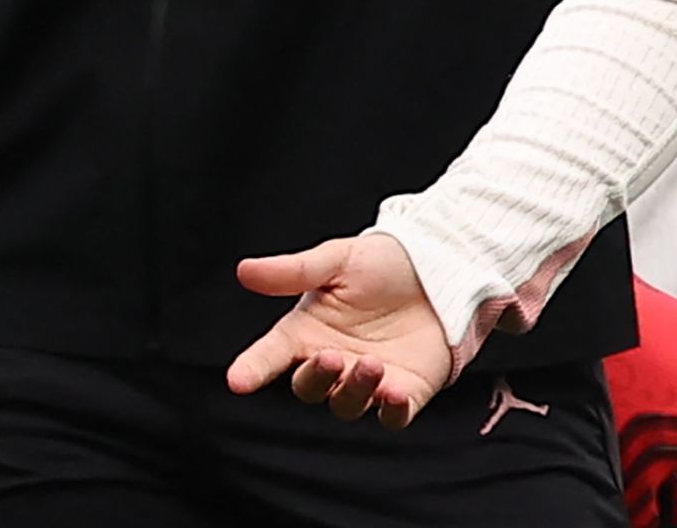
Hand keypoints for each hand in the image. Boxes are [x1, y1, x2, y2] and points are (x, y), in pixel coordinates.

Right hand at [225, 232, 454, 426]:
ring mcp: (368, 382)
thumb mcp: (337, 259)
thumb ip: (293, 271)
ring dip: (354, 389)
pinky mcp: (405, 393)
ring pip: (347, 404)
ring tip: (371, 362)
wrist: (440, 269)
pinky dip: (390, 411)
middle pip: (309, 388)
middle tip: (329, 356)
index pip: (271, 355)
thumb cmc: (382, 263)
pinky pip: (392, 416)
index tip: (236, 381)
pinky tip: (393, 393)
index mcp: (308, 331)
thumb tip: (244, 270)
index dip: (253, 368)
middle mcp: (333, 361)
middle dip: (315, 378)